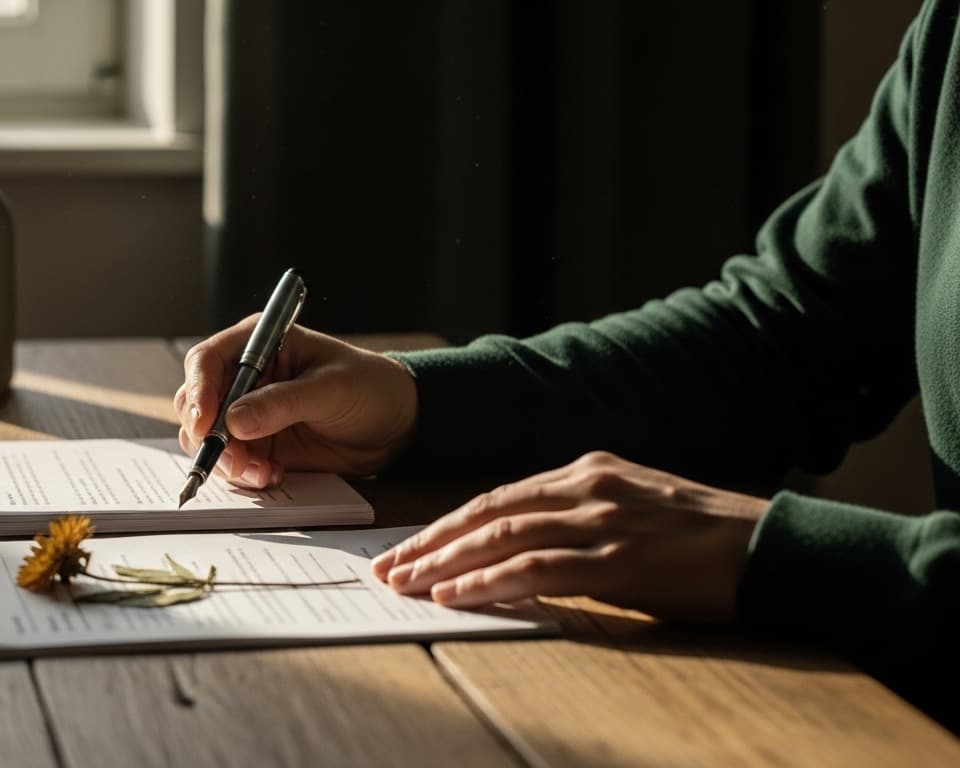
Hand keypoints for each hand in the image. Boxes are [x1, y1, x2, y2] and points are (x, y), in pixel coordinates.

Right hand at [175, 317, 417, 487]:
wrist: (395, 425)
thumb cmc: (369, 388)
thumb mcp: (331, 390)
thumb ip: (283, 403)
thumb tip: (233, 422)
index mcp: (259, 343)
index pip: (207, 361)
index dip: (199, 392)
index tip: (205, 424)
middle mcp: (245, 376)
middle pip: (196, 403)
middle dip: (208, 436)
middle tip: (235, 460)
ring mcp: (248, 413)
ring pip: (207, 439)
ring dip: (227, 461)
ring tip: (264, 473)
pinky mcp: (257, 445)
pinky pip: (232, 462)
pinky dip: (243, 475)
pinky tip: (274, 476)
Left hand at [370, 451, 768, 622]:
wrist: (773, 548)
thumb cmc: (704, 537)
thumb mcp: (633, 510)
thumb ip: (578, 519)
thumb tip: (521, 547)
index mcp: (588, 471)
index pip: (497, 496)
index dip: (447, 523)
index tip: (408, 547)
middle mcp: (587, 487)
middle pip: (486, 512)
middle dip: (430, 542)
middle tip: (388, 567)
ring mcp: (602, 520)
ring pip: (502, 536)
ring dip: (446, 563)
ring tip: (407, 584)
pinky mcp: (618, 559)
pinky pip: (537, 569)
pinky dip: (490, 581)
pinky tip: (457, 595)